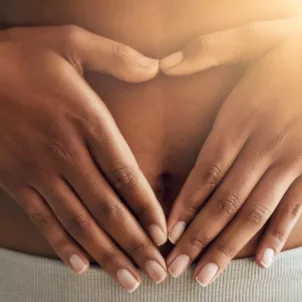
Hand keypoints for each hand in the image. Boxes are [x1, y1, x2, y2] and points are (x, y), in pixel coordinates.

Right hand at [0, 25, 166, 291]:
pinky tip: (82, 265)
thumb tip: (155, 66)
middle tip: (156, 272)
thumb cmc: (21, 56)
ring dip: (106, 254)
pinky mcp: (17, 181)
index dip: (146, 207)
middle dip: (134, 244)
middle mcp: (66, 153)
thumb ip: (117, 56)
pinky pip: (44, 220)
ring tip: (128, 279)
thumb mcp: (71, 42)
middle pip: (108, 208)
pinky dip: (64, 245)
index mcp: (86, 121)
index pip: (125, 174)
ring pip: (79, 223)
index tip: (163, 233)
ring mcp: (39, 172)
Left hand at [159, 17, 301, 284]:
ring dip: (229, 246)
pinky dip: (277, 236)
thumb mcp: (253, 37)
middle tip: (176, 270)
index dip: (186, 204)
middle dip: (199, 238)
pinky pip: (293, 208)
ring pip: (255, 212)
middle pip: (225, 201)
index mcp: (244, 116)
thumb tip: (165, 64)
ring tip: (207, 275)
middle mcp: (265, 145)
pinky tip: (261, 260)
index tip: (168, 234)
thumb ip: (208, 50)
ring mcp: (293, 160)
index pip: (206, 170)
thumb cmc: (295, 48)